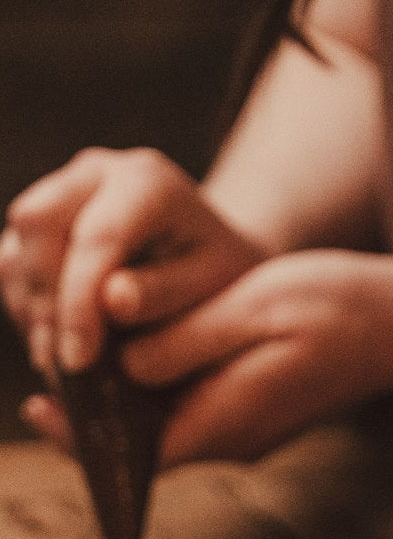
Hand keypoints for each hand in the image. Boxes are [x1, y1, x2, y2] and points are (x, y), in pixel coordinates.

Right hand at [0, 146, 265, 375]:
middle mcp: (97, 172)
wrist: (217, 259)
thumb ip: (167, 292)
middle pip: (39, 225)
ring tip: (67, 362)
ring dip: (34, 309)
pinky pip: (11, 262)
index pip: (98, 236)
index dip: (80, 301)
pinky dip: (28, 307)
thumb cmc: (225, 278)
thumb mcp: (218, 288)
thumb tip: (111, 300)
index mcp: (149, 181)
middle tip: (69, 366)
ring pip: (16, 245)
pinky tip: (60, 343)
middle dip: (49, 302)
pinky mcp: (42, 219)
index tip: (80, 359)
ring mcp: (63, 189)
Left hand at [22, 249, 392, 466]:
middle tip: (58, 357)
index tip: (41, 407)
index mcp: (229, 423)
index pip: (138, 455)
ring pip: (170, 420)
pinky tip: (149, 344)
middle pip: (148, 440)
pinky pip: (196, 405)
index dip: (83, 438)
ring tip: (95, 344)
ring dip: (130, 395)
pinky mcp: (260, 409)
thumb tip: (126, 365)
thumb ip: (180, 342)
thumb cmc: (334, 311)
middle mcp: (236, 437)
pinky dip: (164, 384)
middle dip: (100, 410)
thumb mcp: (248, 311)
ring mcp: (251, 426)